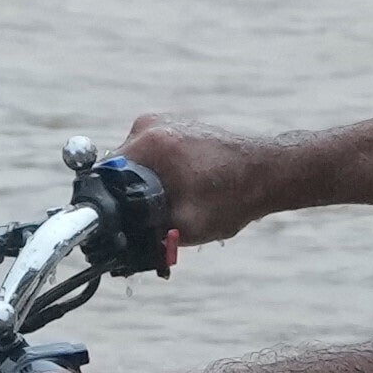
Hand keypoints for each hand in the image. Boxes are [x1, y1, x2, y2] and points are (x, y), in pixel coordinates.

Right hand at [115, 114, 310, 252]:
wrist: (269, 172)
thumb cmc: (234, 197)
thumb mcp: (184, 226)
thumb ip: (147, 236)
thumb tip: (119, 250)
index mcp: (149, 143)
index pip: (103, 177)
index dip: (105, 206)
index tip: (115, 226)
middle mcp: (149, 125)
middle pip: (117, 171)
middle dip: (127, 199)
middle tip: (150, 223)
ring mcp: (162, 122)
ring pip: (134, 166)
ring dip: (143, 189)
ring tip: (171, 208)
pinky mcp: (173, 127)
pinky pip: (151, 157)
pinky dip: (158, 177)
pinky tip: (180, 193)